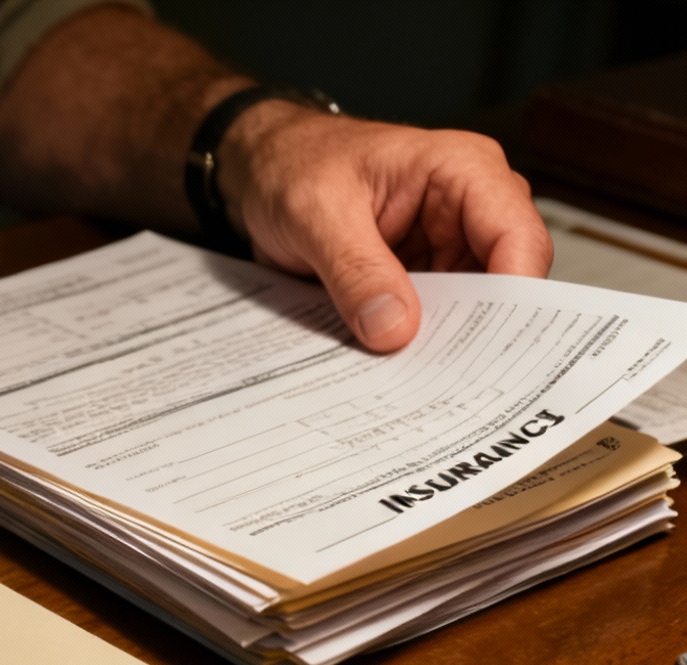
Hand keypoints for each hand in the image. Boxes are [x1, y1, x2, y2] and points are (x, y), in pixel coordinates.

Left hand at [219, 106, 552, 351]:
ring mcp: (446, 247)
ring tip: (417, 384)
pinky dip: (415, 343)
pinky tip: (396, 370)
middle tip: (450, 382)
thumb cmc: (294, 165)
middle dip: (479, 331)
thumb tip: (394, 328)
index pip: (516, 236)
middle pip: (503, 282)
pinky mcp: (420, 278)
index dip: (515, 295)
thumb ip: (355, 269)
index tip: (487, 347)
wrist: (265, 170)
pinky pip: (431, 319)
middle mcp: (468, 210)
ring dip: (444, 344)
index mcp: (463, 170)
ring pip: (470, 310)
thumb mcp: (315, 212)